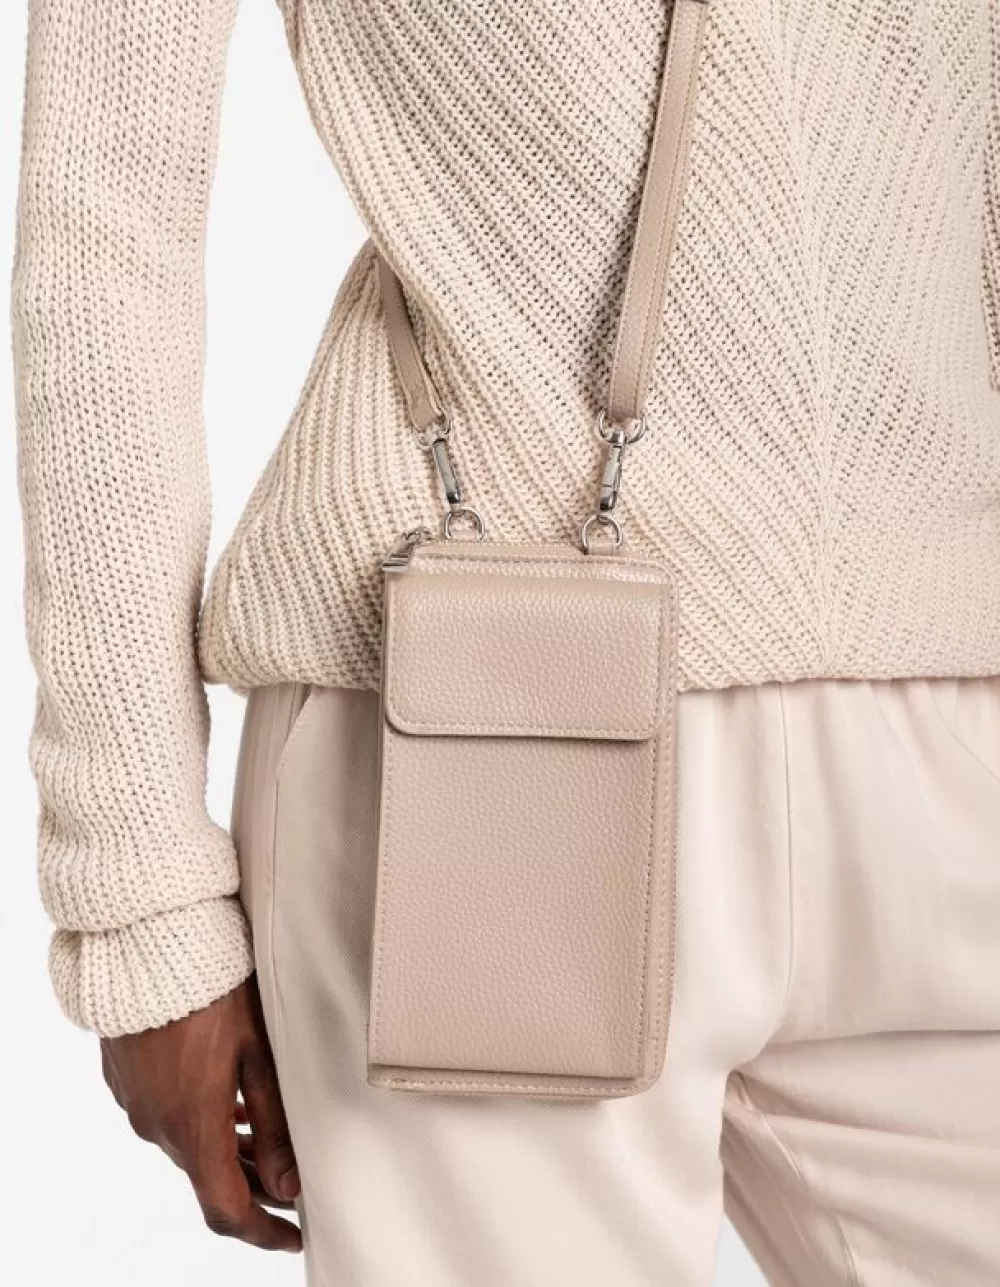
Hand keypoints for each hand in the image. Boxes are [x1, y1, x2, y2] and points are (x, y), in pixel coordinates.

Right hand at [100, 975, 301, 1252]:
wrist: (147, 946)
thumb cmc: (213, 990)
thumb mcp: (258, 1054)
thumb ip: (275, 1122)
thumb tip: (289, 1182)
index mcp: (194, 1125)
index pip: (227, 1209)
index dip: (263, 1233)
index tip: (293, 1237)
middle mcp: (158, 1125)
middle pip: (209, 1178)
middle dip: (253, 1186)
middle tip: (291, 1181)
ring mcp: (136, 1104)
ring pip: (187, 1146)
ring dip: (226, 1152)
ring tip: (266, 1143)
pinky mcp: (126, 1081)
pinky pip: (166, 1117)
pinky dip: (199, 1123)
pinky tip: (227, 1102)